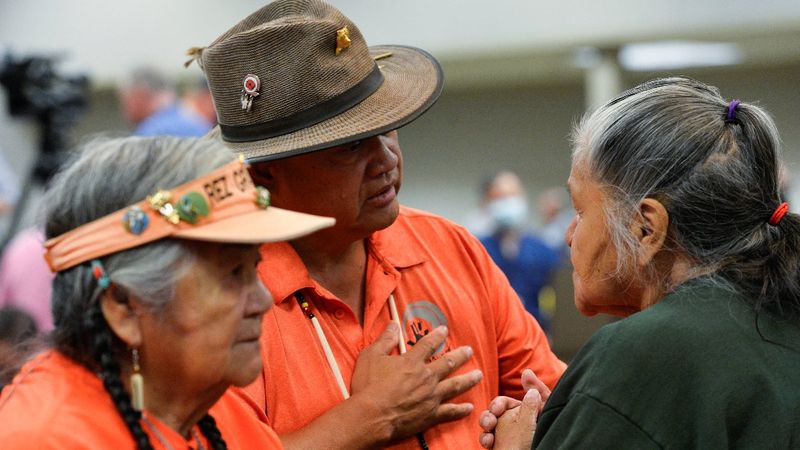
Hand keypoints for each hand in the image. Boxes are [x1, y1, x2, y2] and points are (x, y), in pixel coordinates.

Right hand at [351, 323, 481, 441]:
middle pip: (448, 363)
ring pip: (455, 385)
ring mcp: (431, 397)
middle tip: (469, 350)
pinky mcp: (431, 415)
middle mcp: (426, 377)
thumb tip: (393, 324)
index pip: (428, 344)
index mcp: (412, 362)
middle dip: (460, 356)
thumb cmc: (368, 387)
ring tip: (478, 374)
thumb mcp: (371, 356)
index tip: (445, 330)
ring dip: (468, 379)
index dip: (437, 335)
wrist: (371, 416)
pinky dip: (461, 410)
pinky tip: (469, 407)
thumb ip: (384, 340)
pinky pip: (450, 412)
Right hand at [478, 369, 550, 448]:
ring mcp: (507, 434)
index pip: (505, 402)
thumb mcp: (541, 413)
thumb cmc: (543, 436)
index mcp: (524, 412)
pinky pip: (488, 439)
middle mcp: (514, 422)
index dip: (498, 404)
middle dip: (488, 415)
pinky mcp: (501, 445)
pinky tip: (488, 442)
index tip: (496, 409)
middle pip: (494, 413)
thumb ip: (536, 392)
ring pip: (489, 425)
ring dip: (485, 426)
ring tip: (487, 436)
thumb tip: (526, 372)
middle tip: (490, 423)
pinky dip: (486, 439)